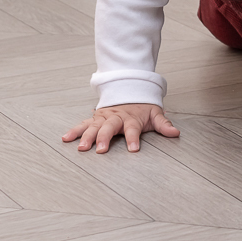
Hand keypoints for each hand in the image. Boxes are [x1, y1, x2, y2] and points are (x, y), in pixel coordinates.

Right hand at [62, 104, 179, 153]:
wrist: (130, 90)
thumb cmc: (142, 107)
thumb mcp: (155, 113)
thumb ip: (163, 124)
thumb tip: (175, 133)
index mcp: (131, 117)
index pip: (133, 128)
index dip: (133, 138)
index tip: (134, 149)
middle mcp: (116, 116)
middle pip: (110, 127)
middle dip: (105, 138)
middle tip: (101, 150)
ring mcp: (104, 117)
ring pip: (94, 126)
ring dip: (87, 136)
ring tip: (81, 147)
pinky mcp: (95, 118)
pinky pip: (83, 124)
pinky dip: (74, 130)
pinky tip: (66, 138)